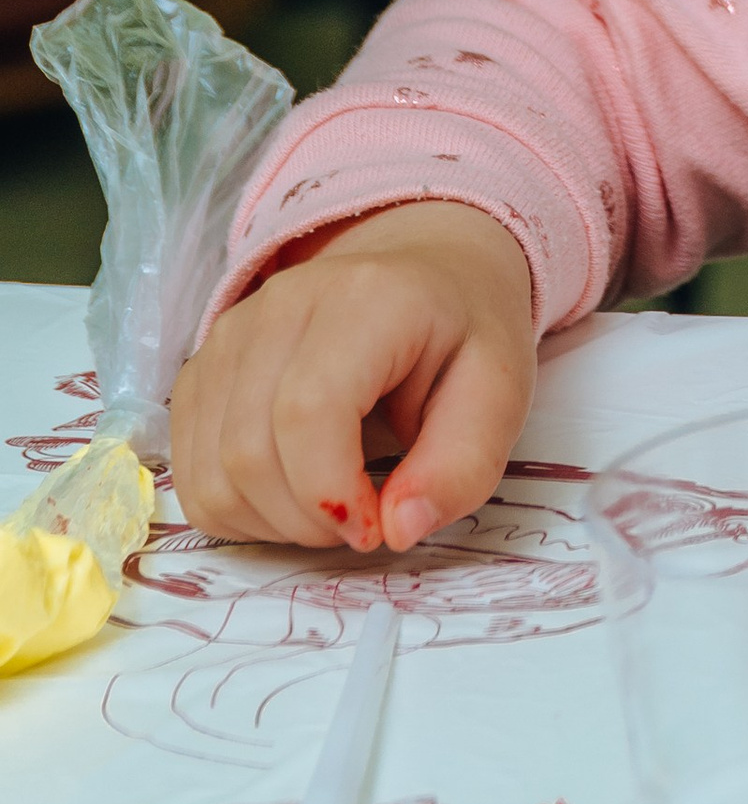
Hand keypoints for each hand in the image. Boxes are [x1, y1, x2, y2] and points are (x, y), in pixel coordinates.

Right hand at [169, 205, 538, 552]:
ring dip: (270, 521)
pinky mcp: (201, 368)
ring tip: (334, 503)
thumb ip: (461, 466)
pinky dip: (238, 508)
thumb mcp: (501, 395)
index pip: (307, 412)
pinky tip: (293, 492)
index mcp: (364, 301)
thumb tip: (399, 530)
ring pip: (210, 472)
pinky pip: (190, 472)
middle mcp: (279, 306)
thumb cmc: (462, 335)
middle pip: (248, 451)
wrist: (422, 273)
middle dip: (307, 520)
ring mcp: (228, 333)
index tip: (377, 528)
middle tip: (365, 519)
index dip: (330, 494)